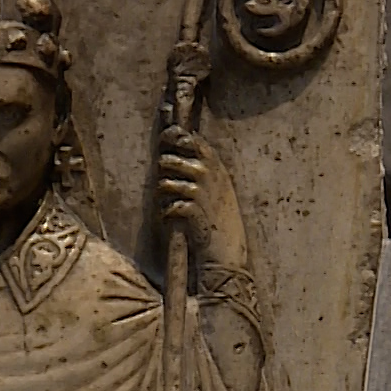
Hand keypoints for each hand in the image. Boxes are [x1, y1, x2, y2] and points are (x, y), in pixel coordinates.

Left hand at [158, 125, 248, 270]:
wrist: (228, 250)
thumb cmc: (221, 219)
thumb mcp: (219, 188)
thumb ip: (204, 168)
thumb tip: (181, 148)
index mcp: (217, 167)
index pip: (193, 141)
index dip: (175, 139)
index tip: (165, 141)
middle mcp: (209, 176)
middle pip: (171, 160)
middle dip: (163, 171)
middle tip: (167, 184)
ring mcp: (201, 193)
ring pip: (165, 183)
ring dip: (162, 194)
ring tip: (167, 203)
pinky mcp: (193, 211)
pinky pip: (168, 206)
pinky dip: (165, 213)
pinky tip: (170, 218)